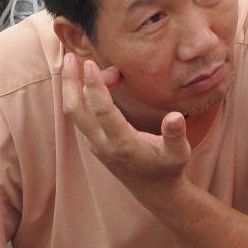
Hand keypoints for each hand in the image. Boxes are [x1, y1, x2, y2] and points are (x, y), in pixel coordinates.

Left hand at [61, 52, 190, 200]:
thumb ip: (176, 135)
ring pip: (76, 113)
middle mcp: (103, 144)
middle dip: (70, 82)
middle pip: (76, 110)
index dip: (95, 86)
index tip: (90, 63)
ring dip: (73, 87)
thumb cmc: (168, 168)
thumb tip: (175, 117)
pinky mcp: (95, 143)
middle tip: (68, 56)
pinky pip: (82, 116)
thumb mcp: (179, 153)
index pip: (102, 111)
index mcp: (123, 144)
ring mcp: (96, 144)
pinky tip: (94, 82)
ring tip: (83, 64)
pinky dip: (82, 96)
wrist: (154, 191)